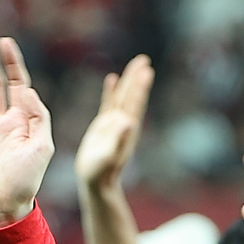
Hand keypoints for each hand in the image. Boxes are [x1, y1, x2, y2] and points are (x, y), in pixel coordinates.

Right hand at [74, 54, 152, 191]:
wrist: (97, 182)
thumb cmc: (100, 172)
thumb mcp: (108, 156)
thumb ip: (118, 139)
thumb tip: (128, 121)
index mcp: (125, 128)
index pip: (134, 103)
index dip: (139, 86)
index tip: (146, 70)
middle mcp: (123, 124)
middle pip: (131, 95)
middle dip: (138, 78)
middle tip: (144, 60)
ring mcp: (114, 124)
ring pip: (122, 97)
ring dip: (129, 81)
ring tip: (136, 65)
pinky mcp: (104, 126)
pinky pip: (109, 103)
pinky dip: (111, 90)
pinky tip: (112, 79)